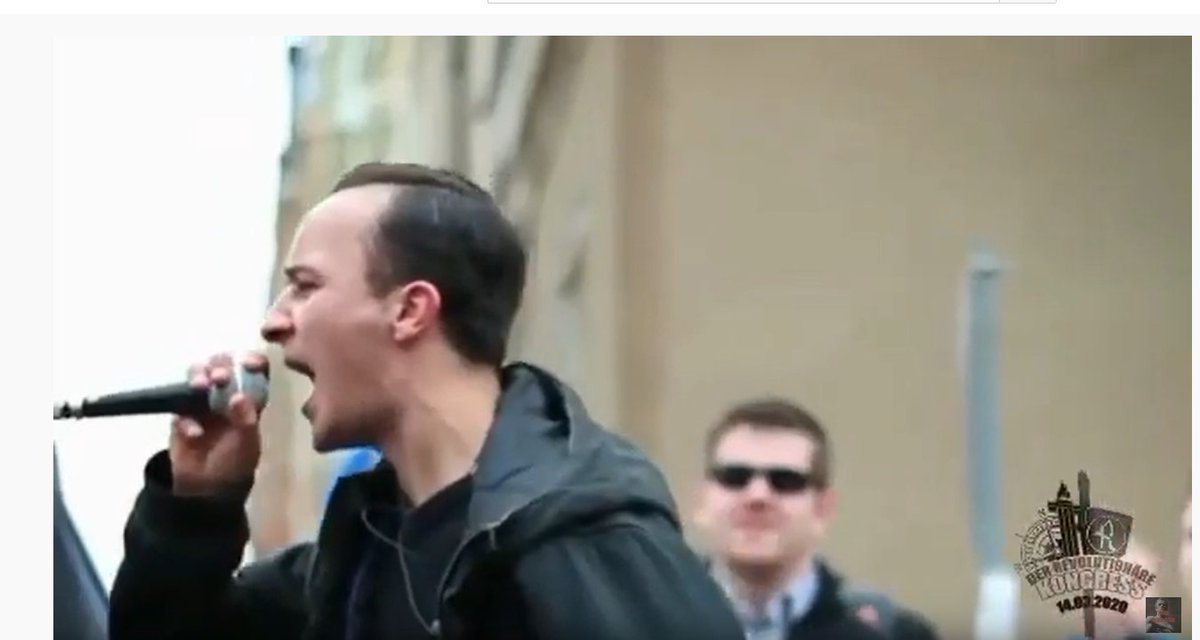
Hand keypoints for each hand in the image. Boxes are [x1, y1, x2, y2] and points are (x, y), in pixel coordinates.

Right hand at [169, 352, 268, 496]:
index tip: (246, 363)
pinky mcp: (180, 416)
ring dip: (198, 375)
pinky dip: (186, 419)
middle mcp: (226, 395)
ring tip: (200, 386)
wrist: (206, 490)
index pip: (254, 371)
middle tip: (218, 376)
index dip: (251, 361)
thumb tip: (238, 397)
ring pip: (197, 377)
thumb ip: (246, 421)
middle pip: (222, 366)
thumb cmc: (235, 464)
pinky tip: (194, 434)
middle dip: (220, 365)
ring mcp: (201, 403)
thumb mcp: (248, 445)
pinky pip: (179, 408)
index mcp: (250, 399)